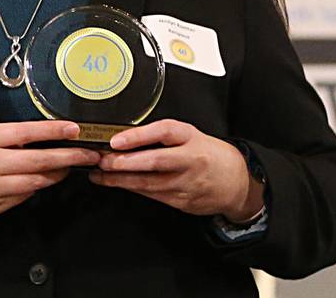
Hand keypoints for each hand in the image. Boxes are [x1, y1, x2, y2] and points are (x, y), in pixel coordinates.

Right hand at [0, 121, 99, 239]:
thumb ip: (3, 137)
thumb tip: (37, 138)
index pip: (26, 132)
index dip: (53, 130)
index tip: (73, 128)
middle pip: (39, 160)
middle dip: (69, 157)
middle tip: (89, 154)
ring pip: (36, 182)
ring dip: (57, 174)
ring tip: (70, 167)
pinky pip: (22, 197)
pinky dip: (35, 187)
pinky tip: (43, 180)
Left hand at [90, 119, 263, 220]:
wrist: (236, 181)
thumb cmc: (207, 153)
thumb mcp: (189, 135)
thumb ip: (162, 136)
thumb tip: (125, 136)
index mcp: (190, 137)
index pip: (163, 132)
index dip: (138, 136)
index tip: (116, 140)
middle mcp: (189, 160)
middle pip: (154, 162)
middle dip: (124, 163)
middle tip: (101, 161)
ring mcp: (186, 183)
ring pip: (148, 183)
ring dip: (120, 179)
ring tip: (99, 174)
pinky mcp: (181, 201)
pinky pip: (152, 195)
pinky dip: (132, 189)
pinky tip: (117, 184)